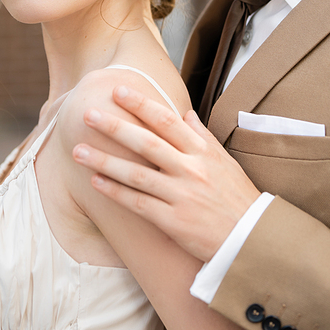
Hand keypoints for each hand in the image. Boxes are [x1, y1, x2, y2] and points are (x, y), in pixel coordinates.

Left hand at [73, 85, 259, 261]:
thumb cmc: (236, 197)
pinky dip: (116, 192)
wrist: (251, 238)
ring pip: (136, 174)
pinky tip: (95, 182)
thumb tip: (185, 113)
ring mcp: (181, 195)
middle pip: (146, 143)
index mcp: (203, 151)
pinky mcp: (173, 221)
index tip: (119, 91)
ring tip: (78, 150)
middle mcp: (191, 170)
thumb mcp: (224, 160)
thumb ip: (202, 136)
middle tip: (88, 114)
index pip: (167, 121)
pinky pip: (138, 203)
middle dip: (115, 127)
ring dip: (104, 161)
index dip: (141, 105)